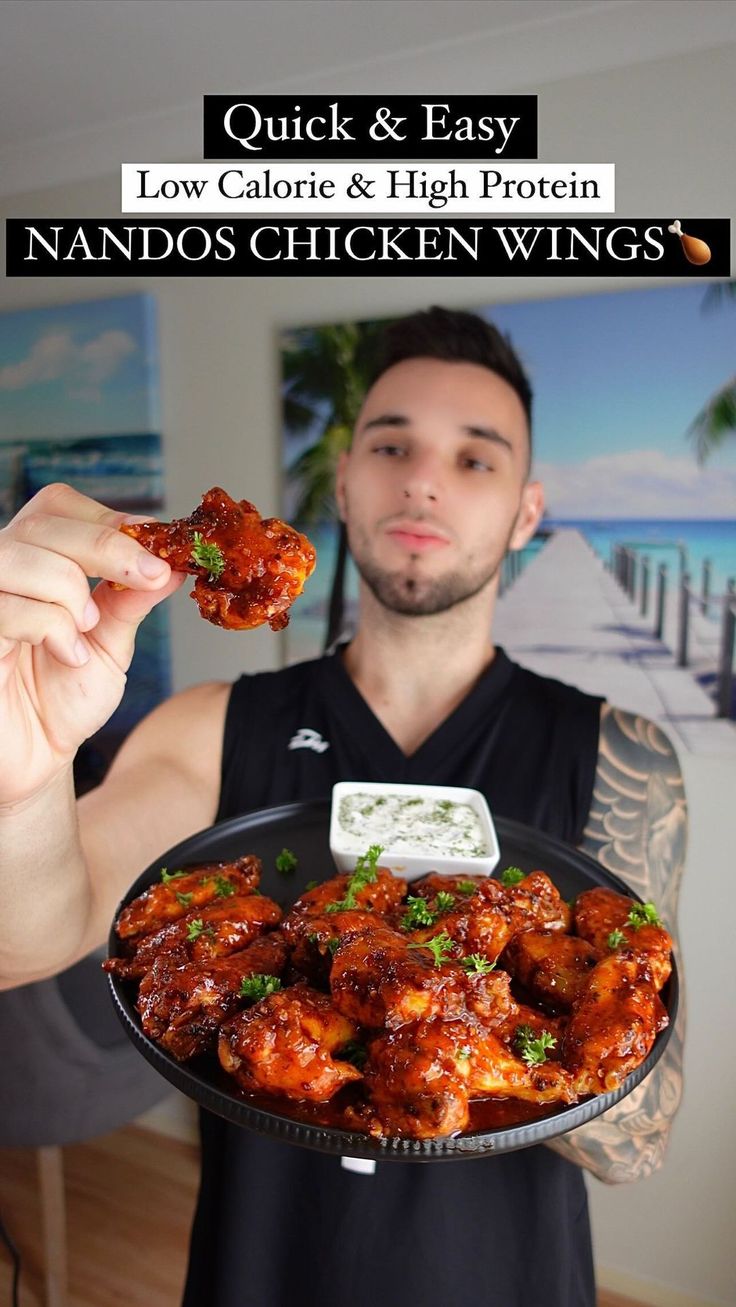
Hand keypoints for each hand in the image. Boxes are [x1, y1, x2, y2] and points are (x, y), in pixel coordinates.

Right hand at [0, 482, 186, 805]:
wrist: (38, 758)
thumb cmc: (63, 700)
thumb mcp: (110, 643)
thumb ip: (131, 599)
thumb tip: (170, 562)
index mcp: (34, 560)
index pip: (58, 506)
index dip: (107, 520)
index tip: (155, 550)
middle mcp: (2, 570)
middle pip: (44, 523)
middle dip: (106, 547)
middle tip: (146, 577)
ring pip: (22, 556)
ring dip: (70, 591)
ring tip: (86, 629)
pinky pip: (5, 607)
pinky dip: (50, 627)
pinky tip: (67, 655)